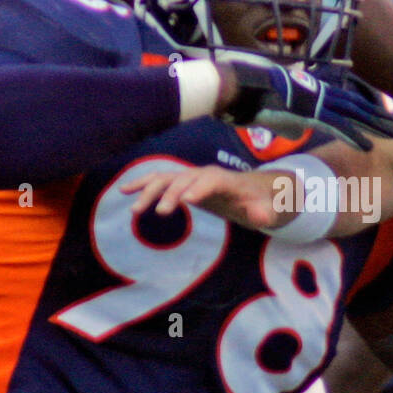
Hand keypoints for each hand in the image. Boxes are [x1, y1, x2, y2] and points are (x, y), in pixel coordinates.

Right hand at [123, 165, 286, 231]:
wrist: (253, 190)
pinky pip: (159, 181)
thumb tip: (263, 217)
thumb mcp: (268, 208)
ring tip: (135, 210)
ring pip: (166, 178)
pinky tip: (124, 191)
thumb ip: (265, 212)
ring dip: (149, 191)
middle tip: (161, 213)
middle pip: (184, 179)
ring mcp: (191, 178)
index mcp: (225, 180)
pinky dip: (142, 184)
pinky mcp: (181, 184)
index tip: (187, 201)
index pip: (211, 180)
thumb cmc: (260, 201)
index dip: (199, 188)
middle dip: (172, 194)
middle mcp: (204, 175)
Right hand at [218, 53, 392, 150]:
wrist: (245, 88)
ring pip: (355, 116)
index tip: (381, 116)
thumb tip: (298, 133)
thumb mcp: (279, 113)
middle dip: (378, 116)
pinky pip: (339, 127)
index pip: (347, 102)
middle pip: (357, 107)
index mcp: (316, 92)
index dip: (366, 109)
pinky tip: (369, 147)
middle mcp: (322, 95)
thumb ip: (293, 124)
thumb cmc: (257, 99)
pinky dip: (355, 137)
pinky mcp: (313, 113)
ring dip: (375, 126)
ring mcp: (319, 103)